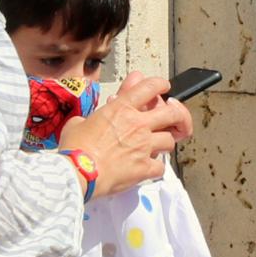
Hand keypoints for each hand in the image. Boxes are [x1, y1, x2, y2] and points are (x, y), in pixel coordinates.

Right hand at [57, 71, 192, 194]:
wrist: (78, 172)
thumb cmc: (75, 148)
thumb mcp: (79, 121)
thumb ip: (95, 114)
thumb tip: (95, 113)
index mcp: (121, 109)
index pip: (149, 87)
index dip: (160, 84)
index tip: (163, 86)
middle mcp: (137, 125)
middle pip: (172, 113)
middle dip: (179, 114)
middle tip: (176, 117)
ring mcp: (144, 146)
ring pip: (170, 141)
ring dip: (166, 143)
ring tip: (159, 146)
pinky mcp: (145, 167)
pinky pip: (161, 167)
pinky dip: (156, 168)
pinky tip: (149, 168)